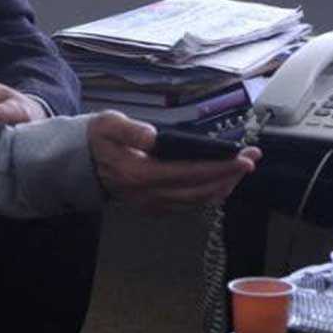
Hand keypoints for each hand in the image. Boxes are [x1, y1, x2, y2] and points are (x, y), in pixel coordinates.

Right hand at [85, 112, 258, 212]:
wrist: (80, 163)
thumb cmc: (99, 139)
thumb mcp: (107, 125)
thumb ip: (129, 130)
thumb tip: (152, 136)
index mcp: (139, 175)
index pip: (189, 174)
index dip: (220, 167)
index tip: (243, 158)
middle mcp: (148, 195)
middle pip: (200, 191)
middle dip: (230, 176)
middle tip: (252, 158)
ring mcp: (152, 204)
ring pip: (198, 201)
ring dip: (224, 185)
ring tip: (242, 168)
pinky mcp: (155, 207)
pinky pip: (190, 204)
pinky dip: (210, 193)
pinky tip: (222, 180)